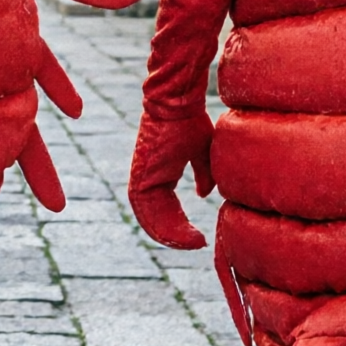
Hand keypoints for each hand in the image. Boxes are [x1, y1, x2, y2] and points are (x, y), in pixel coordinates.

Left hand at [128, 107, 213, 250]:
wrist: (177, 101)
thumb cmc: (189, 120)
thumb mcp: (202, 151)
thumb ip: (203, 174)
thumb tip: (203, 194)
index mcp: (157, 173)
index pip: (162, 207)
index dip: (177, 224)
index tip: (196, 237)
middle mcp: (146, 177)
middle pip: (153, 216)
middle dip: (172, 234)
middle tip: (193, 244)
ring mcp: (141, 176)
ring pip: (148, 216)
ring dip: (167, 233)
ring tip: (190, 243)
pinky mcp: (141, 174)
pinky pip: (146, 208)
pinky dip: (161, 224)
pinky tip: (182, 234)